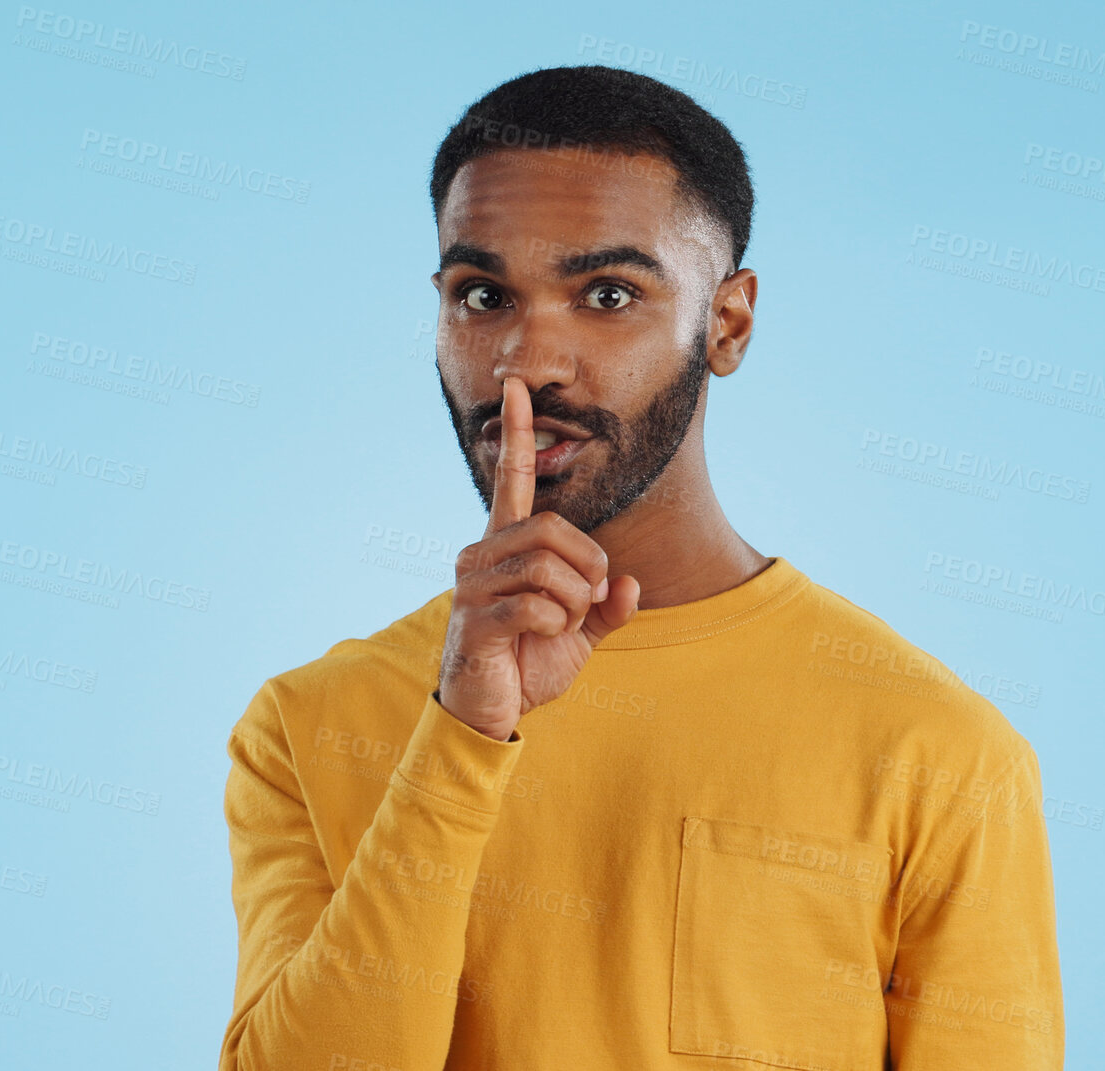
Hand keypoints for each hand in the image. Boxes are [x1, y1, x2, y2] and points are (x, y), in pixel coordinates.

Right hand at [437, 377, 640, 739]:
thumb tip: (630, 585)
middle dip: (588, 568)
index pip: (511, 479)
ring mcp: (474, 586)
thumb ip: (605, 605)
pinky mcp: (476, 619)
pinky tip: (540, 638)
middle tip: (585, 603)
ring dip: (572, 603)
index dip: (517, 433)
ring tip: (558, 626)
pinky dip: (555, 625)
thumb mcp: (579, 633)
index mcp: (506, 546)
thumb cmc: (528, 664)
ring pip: (548, 568)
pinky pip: (536, 606)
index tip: (516, 385)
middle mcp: (483, 555)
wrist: (491, 714)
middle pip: (555, 530)